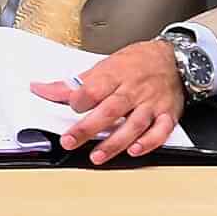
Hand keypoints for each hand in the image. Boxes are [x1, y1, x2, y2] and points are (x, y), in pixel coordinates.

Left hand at [30, 39, 183, 164]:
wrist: (173, 59)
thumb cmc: (136, 62)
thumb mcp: (105, 65)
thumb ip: (76, 83)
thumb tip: (42, 89)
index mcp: (115, 75)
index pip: (94, 88)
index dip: (80, 99)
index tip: (70, 107)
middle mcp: (133, 90)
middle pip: (110, 110)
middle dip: (88, 127)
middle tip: (70, 141)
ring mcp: (151, 104)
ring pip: (133, 125)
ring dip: (115, 142)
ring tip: (96, 156)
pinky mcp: (167, 115)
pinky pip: (160, 131)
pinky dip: (148, 142)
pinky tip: (135, 151)